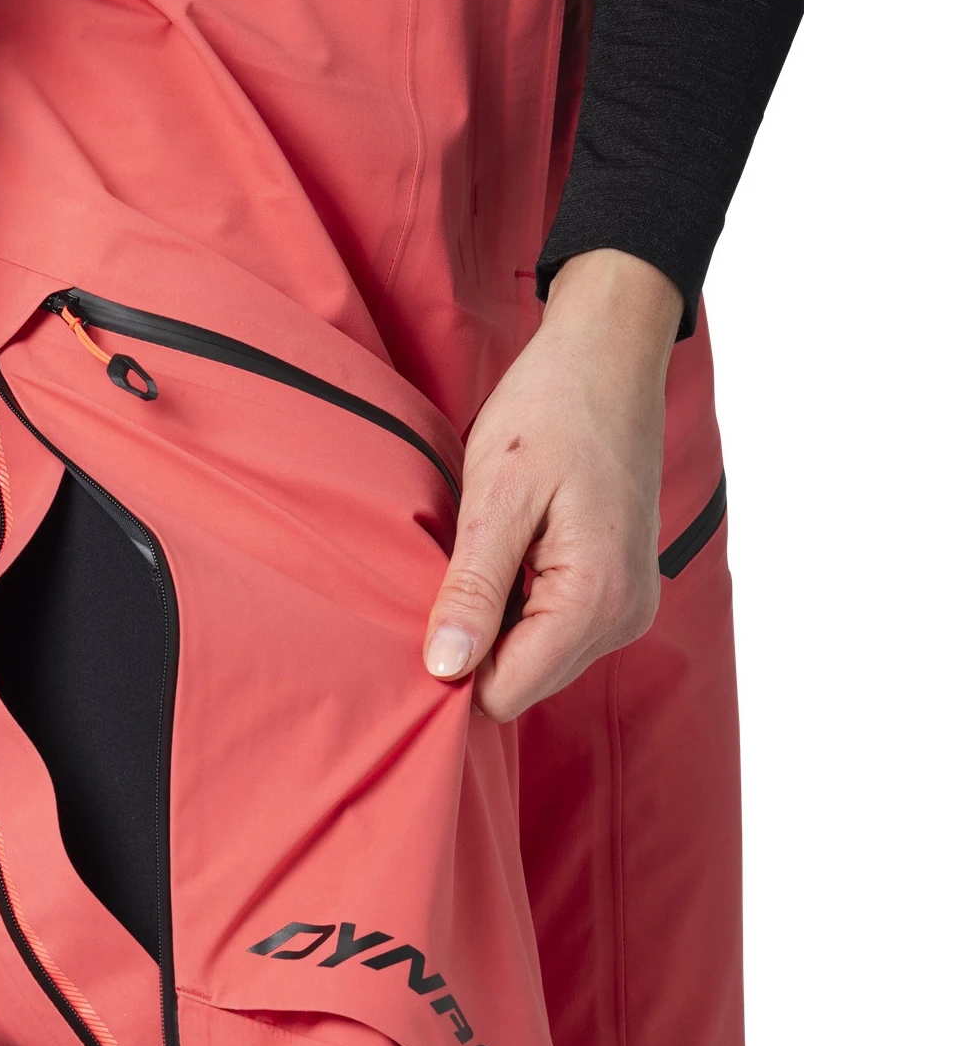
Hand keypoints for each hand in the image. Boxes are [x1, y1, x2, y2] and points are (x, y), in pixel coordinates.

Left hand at [423, 249, 682, 720]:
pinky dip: (516, 608)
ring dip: (493, 625)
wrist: (610, 353)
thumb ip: (472, 590)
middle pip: (522, 684)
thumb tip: (444, 669)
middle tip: (440, 577)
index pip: (506, 693)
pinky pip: (553, 630)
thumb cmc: (552, 408)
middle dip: (473, 648)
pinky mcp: (619, 590)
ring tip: (476, 557)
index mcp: (595, 600)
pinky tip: (501, 557)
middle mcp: (623, 618)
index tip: (418, 619)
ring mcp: (627, 606)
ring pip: (536, 661)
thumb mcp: (495, 497)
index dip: (452, 669)